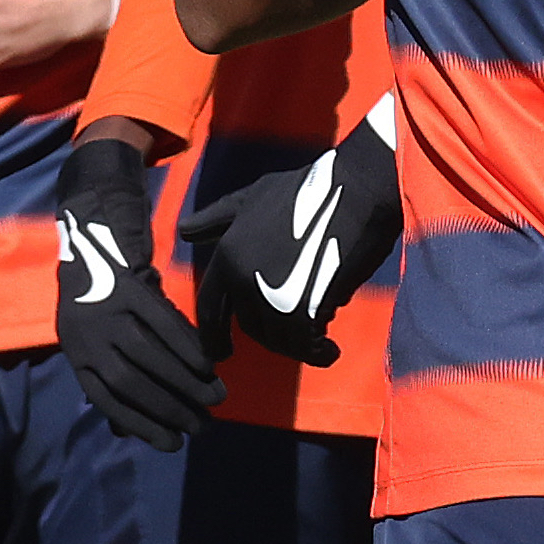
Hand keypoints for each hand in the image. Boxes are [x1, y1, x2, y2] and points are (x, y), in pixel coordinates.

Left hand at [56, 138, 218, 449]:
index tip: (172, 443)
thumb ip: (110, 377)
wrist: (91, 231)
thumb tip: (131, 428)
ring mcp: (104, 309)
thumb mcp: (93, 338)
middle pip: (128, 381)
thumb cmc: (98, 295)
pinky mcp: (126, 285)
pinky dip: (185, 344)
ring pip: (146, 354)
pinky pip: (160, 321)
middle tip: (202, 425)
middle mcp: (85, 335)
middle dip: (167, 407)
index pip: (108, 399)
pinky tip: (208, 363)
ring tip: (214, 397)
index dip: (141, 424)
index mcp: (76, 353)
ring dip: (183, 381)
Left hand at [179, 117, 400, 365]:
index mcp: (228, 254)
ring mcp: (273, 294)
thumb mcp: (253, 197)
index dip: (212, 334)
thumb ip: (218, 219)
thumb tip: (184, 232)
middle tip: (292, 338)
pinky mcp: (306, 306)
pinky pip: (306, 345)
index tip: (220, 354)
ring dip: (298, 346)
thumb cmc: (309, 189)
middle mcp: (244, 277)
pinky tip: (329, 351)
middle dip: (270, 336)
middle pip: (250, 327)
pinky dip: (317, 353)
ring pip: (279, 339)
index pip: (210, 307)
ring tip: (318, 341)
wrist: (358, 189)